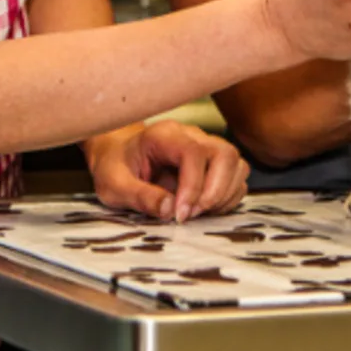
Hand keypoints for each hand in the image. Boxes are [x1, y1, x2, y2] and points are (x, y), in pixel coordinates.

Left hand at [85, 121, 248, 222]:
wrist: (117, 155)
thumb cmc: (115, 167)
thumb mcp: (114, 185)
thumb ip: (139, 196)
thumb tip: (170, 208)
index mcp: (163, 135)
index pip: (193, 153)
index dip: (192, 187)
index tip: (179, 215)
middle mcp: (190, 135)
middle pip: (225, 153)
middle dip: (215, 191)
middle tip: (191, 213)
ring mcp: (204, 145)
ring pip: (236, 164)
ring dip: (223, 195)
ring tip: (197, 211)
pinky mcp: (212, 161)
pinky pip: (236, 176)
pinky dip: (227, 197)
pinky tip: (204, 208)